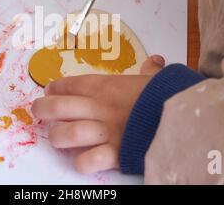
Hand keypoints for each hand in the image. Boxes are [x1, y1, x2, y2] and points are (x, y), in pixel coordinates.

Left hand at [31, 55, 164, 173]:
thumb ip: (149, 71)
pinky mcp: (115, 153)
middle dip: (43, 109)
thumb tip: (154, 61)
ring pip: (67, 134)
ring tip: (55, 137)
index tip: (50, 90)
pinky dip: (81, 163)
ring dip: (57, 137)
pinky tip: (80, 160)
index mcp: (106, 87)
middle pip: (59, 107)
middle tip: (39, 111)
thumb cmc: (167, 96)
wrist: (183, 116)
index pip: (70, 84)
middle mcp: (100, 108)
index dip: (55, 88)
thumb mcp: (155, 79)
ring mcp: (105, 131)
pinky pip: (88, 161)